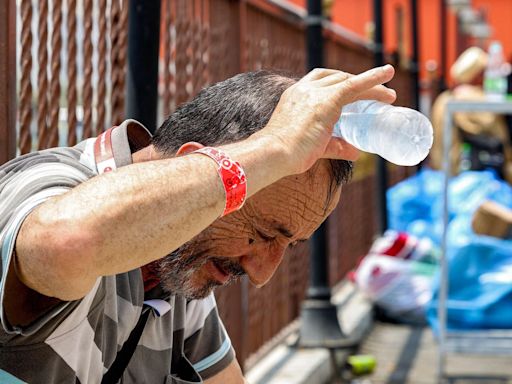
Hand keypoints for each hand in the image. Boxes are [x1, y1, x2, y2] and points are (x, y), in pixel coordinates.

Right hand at [259, 65, 395, 174]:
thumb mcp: (313, 146)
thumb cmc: (286, 154)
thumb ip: (335, 147)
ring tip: (389, 96)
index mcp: (294, 96)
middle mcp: (303, 89)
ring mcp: (315, 93)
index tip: (353, 93)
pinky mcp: (327, 101)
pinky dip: (373, 78)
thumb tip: (357, 152)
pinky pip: (354, 85)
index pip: (319, 82)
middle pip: (336, 78)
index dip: (338, 84)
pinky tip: (389, 73)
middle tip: (376, 97)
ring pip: (348, 82)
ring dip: (371, 86)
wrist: (274, 153)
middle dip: (357, 85)